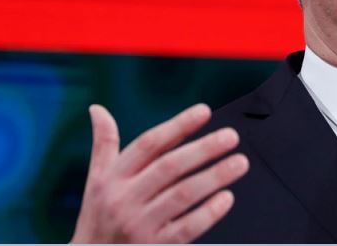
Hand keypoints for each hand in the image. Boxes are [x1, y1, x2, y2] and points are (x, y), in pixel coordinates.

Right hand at [70, 104, 248, 242]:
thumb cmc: (99, 217)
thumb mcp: (96, 181)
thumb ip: (103, 145)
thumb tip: (97, 109)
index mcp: (112, 177)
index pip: (148, 144)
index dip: (178, 125)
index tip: (205, 111)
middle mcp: (125, 199)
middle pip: (169, 166)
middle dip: (204, 149)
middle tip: (231, 136)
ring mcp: (140, 225)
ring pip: (183, 195)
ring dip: (215, 176)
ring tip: (240, 162)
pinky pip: (187, 228)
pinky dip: (209, 212)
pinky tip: (227, 198)